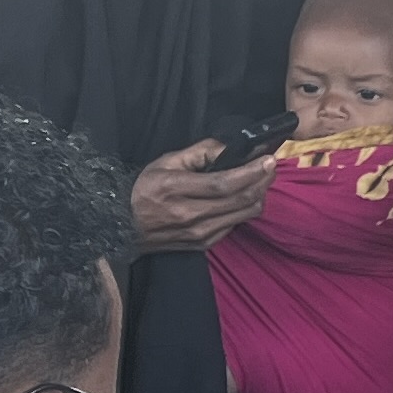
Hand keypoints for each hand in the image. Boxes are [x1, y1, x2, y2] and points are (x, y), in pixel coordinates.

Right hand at [128, 143, 270, 253]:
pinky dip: (245, 209)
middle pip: (240, 200)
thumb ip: (200, 152)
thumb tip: (230, 147)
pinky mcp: (202, 245)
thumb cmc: (143, 190)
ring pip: (243, 215)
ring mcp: (197, 234)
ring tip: (262, 179)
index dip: (251, 171)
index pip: (224, 183)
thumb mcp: (165, 161)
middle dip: (263, 181)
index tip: (268, 158)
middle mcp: (189, 216)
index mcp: (175, 190)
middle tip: (271, 165)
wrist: (121, 225)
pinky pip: (234, 225)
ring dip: (259, 195)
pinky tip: (244, 196)